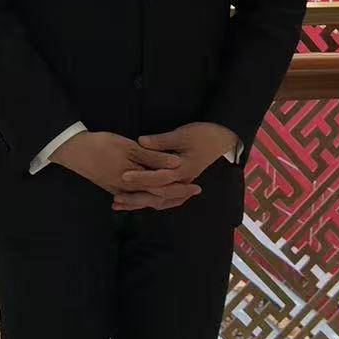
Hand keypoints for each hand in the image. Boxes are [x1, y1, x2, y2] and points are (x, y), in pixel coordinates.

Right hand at [52, 131, 199, 209]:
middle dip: (177, 197)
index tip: (197, 187)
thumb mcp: (130, 147)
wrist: (74, 151)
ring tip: (179, 196)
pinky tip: (153, 196)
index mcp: (136, 181)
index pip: (165, 189)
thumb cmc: (101, 146)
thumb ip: (153, 157)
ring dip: (164, 199)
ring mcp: (120, 192)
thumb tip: (176, 164)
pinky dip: (149, 198)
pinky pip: (137, 198)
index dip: (182, 189)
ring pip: (147, 200)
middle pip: (158, 199)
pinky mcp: (114, 189)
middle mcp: (129, 191)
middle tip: (193, 192)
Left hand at [114, 123, 238, 211]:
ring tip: (120, 204)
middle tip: (115, 199)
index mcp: (182, 170)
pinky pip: (164, 197)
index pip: (157, 178)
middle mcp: (182, 181)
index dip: (140, 178)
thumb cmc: (203, 135)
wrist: (222, 138)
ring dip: (140, 202)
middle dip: (136, 198)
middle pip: (156, 196)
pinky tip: (137, 201)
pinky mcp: (180, 181)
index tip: (123, 176)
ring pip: (160, 200)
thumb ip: (161, 142)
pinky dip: (151, 200)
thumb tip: (140, 142)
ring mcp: (182, 183)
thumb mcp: (182, 134)